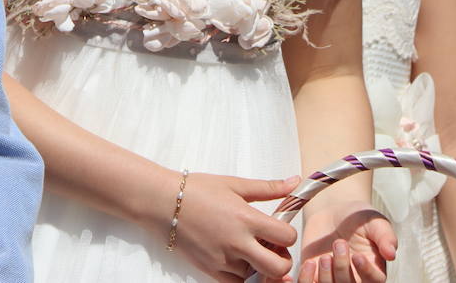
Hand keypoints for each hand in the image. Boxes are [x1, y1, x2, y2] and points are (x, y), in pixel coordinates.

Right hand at [158, 172, 299, 282]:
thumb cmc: (195, 189)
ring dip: (259, 266)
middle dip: (282, 260)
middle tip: (271, 248)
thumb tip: (295, 182)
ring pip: (258, 277)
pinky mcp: (211, 270)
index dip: (287, 234)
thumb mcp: (233, 184)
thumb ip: (267, 187)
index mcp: (246, 219)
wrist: (160, 202)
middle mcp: (238, 243)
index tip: (277, 229)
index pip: (287, 237)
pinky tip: (236, 259)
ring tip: (248, 250)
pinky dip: (242, 275)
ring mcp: (224, 260)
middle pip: (279, 267)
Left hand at [298, 200, 395, 282]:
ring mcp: (333, 278)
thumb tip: (391, 253)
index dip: (366, 272)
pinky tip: (310, 263)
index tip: (357, 255)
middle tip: (339, 243)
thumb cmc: (358, 218)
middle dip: (342, 269)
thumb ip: (385, 236)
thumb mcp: (374, 221)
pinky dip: (307, 280)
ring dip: (326, 277)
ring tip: (324, 256)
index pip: (375, 281)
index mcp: (374, 270)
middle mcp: (355, 279)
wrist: (331, 212)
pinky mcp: (313, 275)